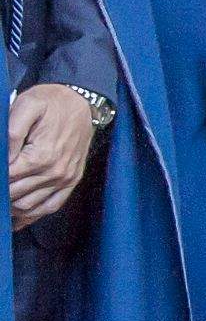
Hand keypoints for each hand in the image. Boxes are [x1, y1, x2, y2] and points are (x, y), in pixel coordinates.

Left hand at [9, 83, 95, 228]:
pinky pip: (50, 207)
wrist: (82, 101)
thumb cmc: (51, 102)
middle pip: (14, 196)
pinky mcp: (71, 181)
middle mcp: (55, 172)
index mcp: (41, 156)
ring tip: (0, 200)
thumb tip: (3, 159)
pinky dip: (31, 216)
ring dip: (10, 207)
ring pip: (29, 207)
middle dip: (0, 193)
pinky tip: (15, 219)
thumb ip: (10, 134)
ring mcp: (65, 179)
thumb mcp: (26, 106)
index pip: (6, 178)